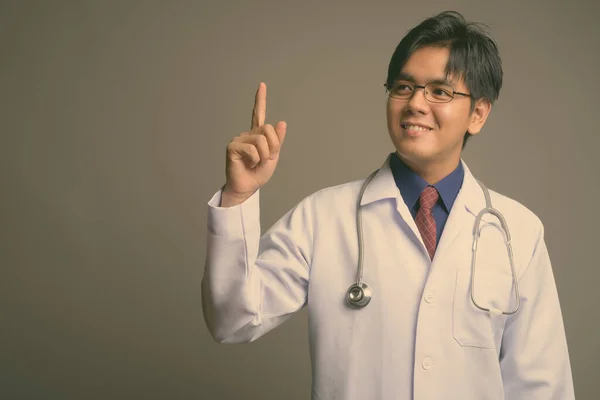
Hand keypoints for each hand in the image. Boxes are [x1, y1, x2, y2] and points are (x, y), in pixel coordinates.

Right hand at [221, 82, 286, 206]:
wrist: (248, 186)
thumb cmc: (258, 173)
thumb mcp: (273, 156)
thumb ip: (277, 140)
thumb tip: (282, 122)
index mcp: (257, 135)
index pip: (258, 114)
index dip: (260, 99)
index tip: (262, 85)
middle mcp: (247, 134)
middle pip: (268, 130)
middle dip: (272, 147)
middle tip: (264, 159)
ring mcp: (239, 139)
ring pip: (261, 140)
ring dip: (264, 156)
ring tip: (255, 163)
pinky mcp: (233, 146)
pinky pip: (252, 149)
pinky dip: (255, 159)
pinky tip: (248, 164)